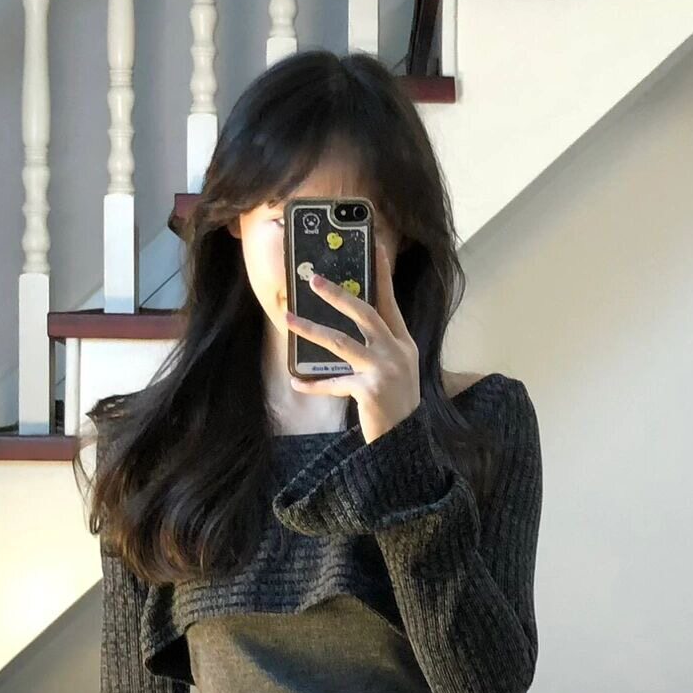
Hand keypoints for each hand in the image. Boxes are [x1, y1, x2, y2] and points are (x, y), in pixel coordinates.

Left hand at [284, 238, 420, 444]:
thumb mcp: (394, 374)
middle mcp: (396, 352)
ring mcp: (384, 370)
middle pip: (364, 313)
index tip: (374, 248)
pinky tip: (297, 383)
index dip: (382, 276)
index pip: (390, 303)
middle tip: (313, 279)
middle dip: (337, 294)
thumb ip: (378, 351)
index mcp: (403, 345)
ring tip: (289, 318)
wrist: (404, 443)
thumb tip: (348, 332)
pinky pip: (335, 382)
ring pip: (340, 341)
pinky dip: (315, 384)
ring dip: (311, 328)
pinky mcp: (370, 389)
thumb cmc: (395, 409)